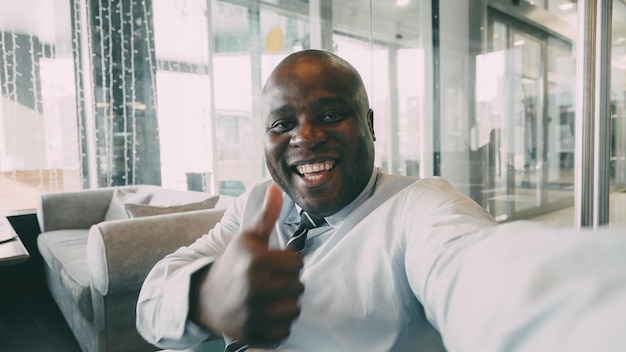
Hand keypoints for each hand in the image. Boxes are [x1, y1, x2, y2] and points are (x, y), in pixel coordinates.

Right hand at [192, 183, 303, 345]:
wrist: (204, 299)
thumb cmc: (232, 264)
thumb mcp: (248, 238)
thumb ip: (266, 214)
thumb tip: (276, 186)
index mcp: (255, 262)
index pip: (297, 263)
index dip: (288, 262)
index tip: (273, 263)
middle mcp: (255, 289)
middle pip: (298, 287)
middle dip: (287, 283)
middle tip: (268, 281)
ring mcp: (254, 315)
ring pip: (294, 310)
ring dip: (285, 304)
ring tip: (267, 297)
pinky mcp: (255, 335)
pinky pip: (284, 331)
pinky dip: (277, 325)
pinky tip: (263, 314)